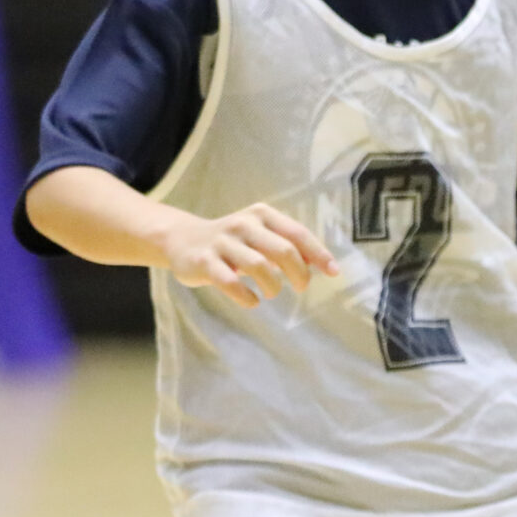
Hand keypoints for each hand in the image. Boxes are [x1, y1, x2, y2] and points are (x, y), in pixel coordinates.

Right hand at [158, 203, 337, 307]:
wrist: (183, 240)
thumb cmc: (234, 242)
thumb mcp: (262, 236)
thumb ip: (291, 246)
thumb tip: (326, 265)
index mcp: (262, 215)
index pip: (298, 234)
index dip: (319, 254)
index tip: (333, 273)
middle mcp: (243, 225)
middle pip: (283, 251)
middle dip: (299, 274)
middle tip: (299, 287)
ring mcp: (222, 243)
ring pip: (260, 267)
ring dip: (273, 286)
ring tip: (272, 293)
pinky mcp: (204, 262)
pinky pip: (230, 283)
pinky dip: (247, 297)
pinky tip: (252, 301)